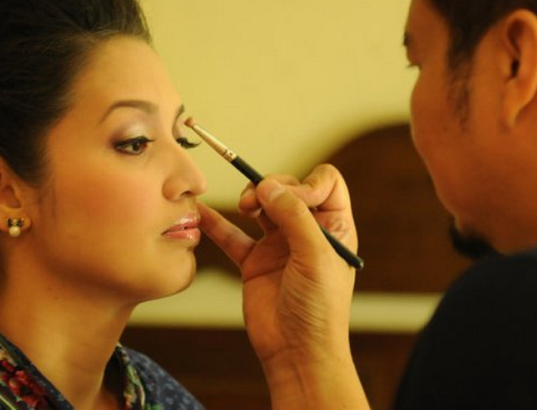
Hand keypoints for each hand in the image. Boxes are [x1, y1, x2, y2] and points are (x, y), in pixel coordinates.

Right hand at [198, 164, 367, 408]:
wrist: (296, 353)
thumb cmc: (318, 310)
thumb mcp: (315, 257)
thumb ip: (294, 217)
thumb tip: (268, 185)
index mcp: (334, 228)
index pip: (324, 184)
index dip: (306, 183)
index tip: (291, 199)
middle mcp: (308, 232)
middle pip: (288, 189)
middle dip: (271, 187)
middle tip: (256, 202)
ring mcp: (279, 245)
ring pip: (262, 206)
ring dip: (250, 198)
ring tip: (244, 207)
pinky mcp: (254, 262)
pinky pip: (232, 235)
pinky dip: (217, 223)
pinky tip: (202, 212)